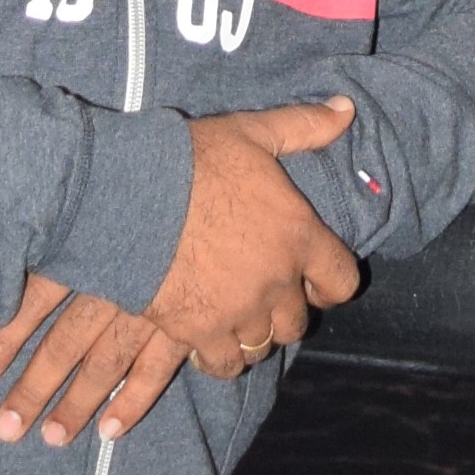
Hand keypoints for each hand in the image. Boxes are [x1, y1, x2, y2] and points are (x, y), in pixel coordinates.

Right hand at [0, 98, 363, 450]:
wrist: (128, 195)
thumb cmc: (192, 160)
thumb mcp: (252, 133)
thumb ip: (304, 127)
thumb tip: (347, 110)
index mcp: (300, 234)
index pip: (343, 280)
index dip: (329, 282)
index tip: (314, 280)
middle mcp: (277, 282)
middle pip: (298, 322)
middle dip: (285, 312)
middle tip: (264, 297)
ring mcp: (238, 312)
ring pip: (261, 345)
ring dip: (251, 335)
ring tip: (233, 318)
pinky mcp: (197, 331)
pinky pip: (223, 364)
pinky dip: (219, 357)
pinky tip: (207, 342)